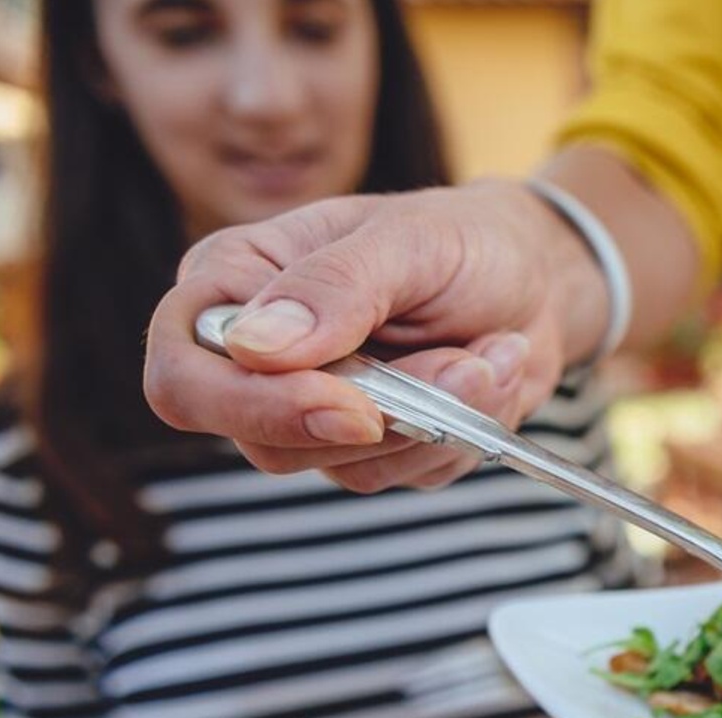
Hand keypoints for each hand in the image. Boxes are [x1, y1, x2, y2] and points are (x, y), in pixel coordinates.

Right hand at [144, 180, 606, 490]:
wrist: (537, 279)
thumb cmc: (462, 240)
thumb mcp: (408, 241)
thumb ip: (333, 287)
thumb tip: (252, 346)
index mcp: (234, 285)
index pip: (184, 379)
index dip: (256, 407)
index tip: (356, 405)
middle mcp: (257, 358)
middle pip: (266, 441)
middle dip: (387, 413)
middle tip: (466, 362)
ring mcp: (312, 410)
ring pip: (346, 466)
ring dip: (438, 419)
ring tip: (489, 353)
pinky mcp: (370, 448)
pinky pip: (403, 474)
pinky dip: (462, 433)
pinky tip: (490, 375)